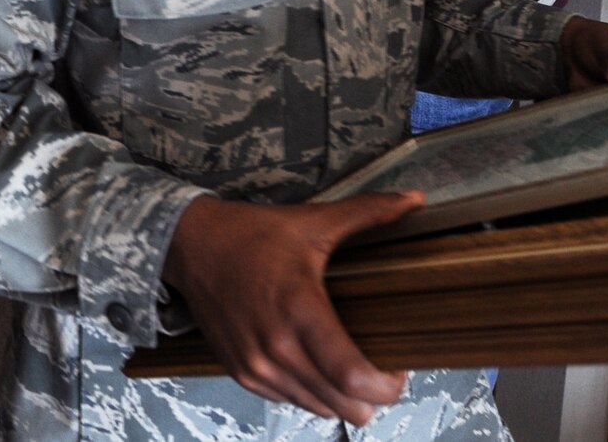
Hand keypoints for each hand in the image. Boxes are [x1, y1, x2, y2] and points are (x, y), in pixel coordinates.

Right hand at [163, 192, 419, 423]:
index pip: (352, 377)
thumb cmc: (252, 234)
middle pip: (343, 407)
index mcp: (300, 310)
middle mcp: (276, 347)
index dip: (386, 386)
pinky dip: (310, 392)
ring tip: (350, 368)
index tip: (399, 370)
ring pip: (318, 410)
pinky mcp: (242, 373)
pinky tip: (316, 365)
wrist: (192, 245)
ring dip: (340, 398)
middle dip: (371, 398)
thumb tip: (415, 199)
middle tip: (380, 371)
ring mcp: (256, 365)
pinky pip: (290, 401)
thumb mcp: (313, 220)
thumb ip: (368, 212)